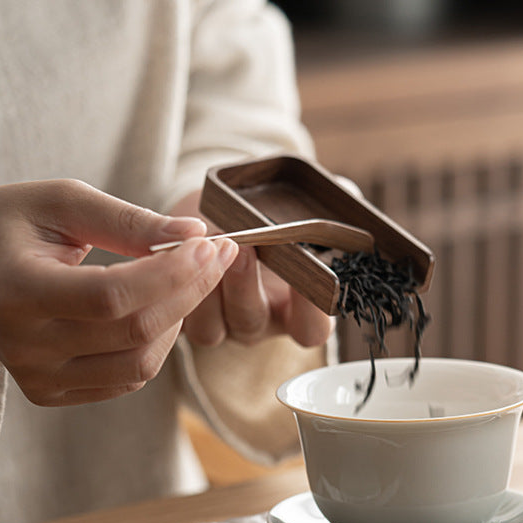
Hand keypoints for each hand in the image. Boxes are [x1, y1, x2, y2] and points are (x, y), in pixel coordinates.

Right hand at [0, 179, 238, 405]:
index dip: (171, 273)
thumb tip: (193, 235)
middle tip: (217, 254)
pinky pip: (126, 381)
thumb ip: (128, 220)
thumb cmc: (12, 224)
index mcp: (17, 292)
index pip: (112, 296)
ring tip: (186, 279)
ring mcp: (36, 376)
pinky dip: (155, 345)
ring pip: (139, 365)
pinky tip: (158, 307)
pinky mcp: (49, 392)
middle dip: (189, 290)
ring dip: (178, 320)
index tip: (208, 244)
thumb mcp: (62, 203)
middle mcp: (24, 345)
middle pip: (134, 332)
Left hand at [170, 190, 333, 349]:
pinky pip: (176, 315)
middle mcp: (260, 321)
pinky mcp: (183, 312)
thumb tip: (347, 194)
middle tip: (245, 247)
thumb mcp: (309, 203)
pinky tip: (178, 251)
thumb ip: (335, 201)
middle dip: (245, 285)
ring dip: (207, 286)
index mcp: (297, 308)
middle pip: (253, 322)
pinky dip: (175, 283)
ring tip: (206, 244)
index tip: (311, 273)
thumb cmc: (276, 210)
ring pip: (211, 326)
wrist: (225, 206)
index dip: (313, 308)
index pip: (311, 328)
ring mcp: (220, 321)